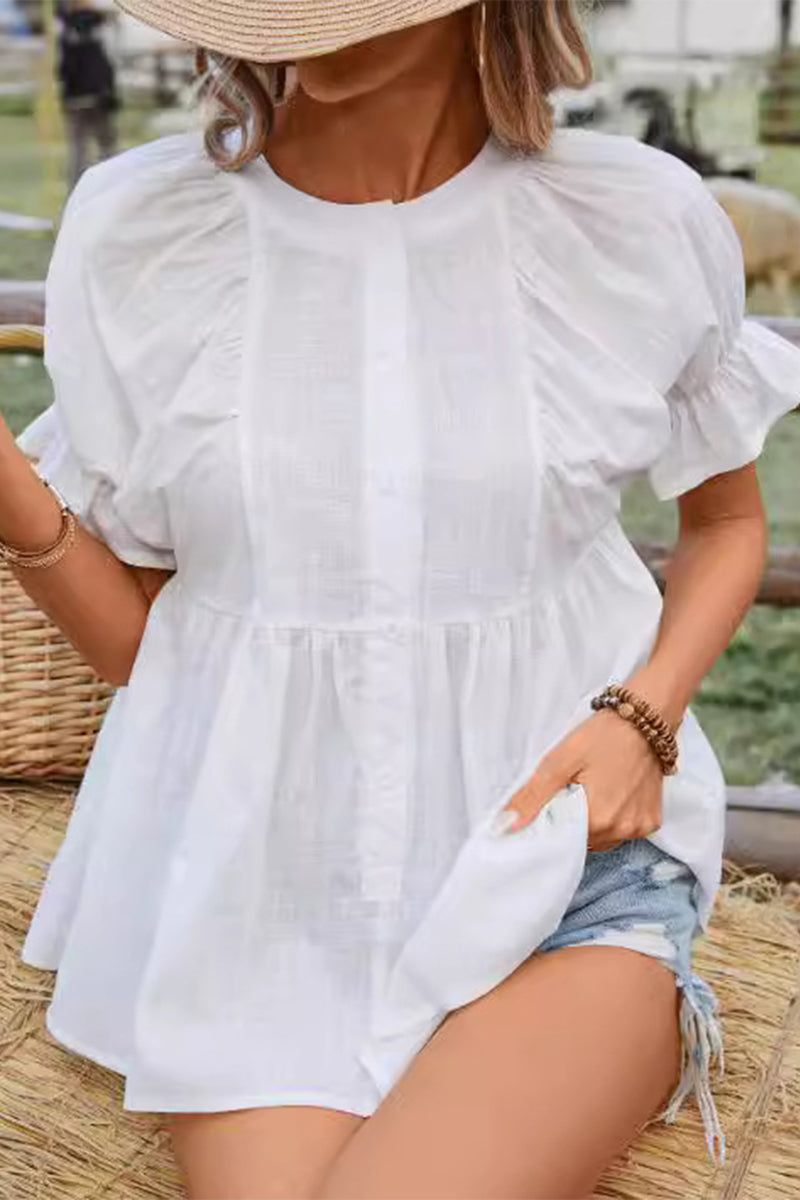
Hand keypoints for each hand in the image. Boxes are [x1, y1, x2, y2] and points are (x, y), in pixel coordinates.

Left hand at [497, 708, 663, 850]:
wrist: (645, 719)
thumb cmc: (603, 735)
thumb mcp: (559, 761)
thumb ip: (532, 796)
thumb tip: (506, 825)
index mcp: (598, 819)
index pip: (561, 841)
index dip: (552, 824)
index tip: (551, 804)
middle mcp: (622, 830)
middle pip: (582, 841)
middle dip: (572, 822)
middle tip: (573, 790)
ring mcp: (640, 828)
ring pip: (602, 839)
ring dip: (593, 822)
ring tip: (594, 790)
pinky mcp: (652, 821)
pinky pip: (623, 831)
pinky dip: (613, 818)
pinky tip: (613, 793)